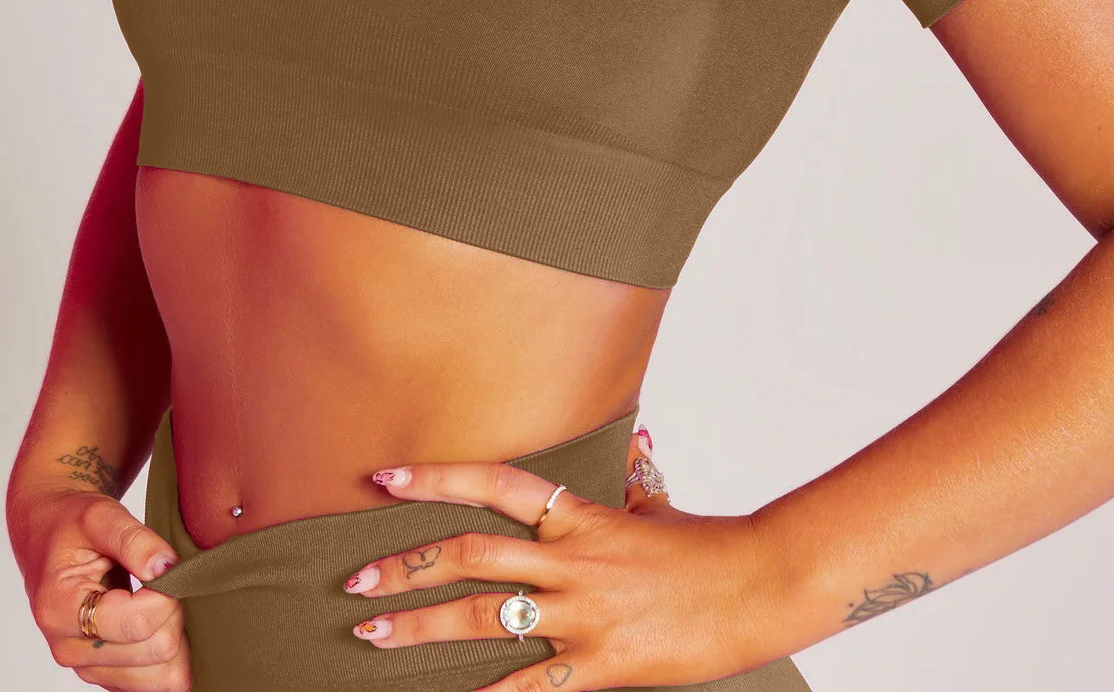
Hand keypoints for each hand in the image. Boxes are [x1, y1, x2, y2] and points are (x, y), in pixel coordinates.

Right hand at [9, 485, 188, 690]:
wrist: (49, 535)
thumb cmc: (72, 524)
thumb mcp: (101, 514)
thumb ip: (136, 540)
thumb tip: (168, 568)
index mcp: (59, 608)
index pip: (136, 622)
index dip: (167, 595)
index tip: (168, 569)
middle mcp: (67, 648)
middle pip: (154, 652)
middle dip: (176, 614)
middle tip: (170, 582)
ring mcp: (85, 666)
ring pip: (159, 678)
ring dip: (178, 638)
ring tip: (168, 601)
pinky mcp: (103, 672)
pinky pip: (153, 683)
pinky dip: (172, 656)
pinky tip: (167, 622)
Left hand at [341, 425, 786, 691]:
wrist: (760, 586)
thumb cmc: (707, 546)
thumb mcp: (658, 506)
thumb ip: (632, 481)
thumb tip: (634, 446)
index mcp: (578, 515)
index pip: (493, 484)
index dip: (436, 477)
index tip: (384, 478)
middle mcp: (569, 560)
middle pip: (468, 555)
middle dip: (405, 567)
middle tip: (353, 581)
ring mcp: (582, 614)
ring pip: (481, 617)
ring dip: (419, 624)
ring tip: (371, 632)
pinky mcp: (603, 666)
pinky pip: (533, 687)